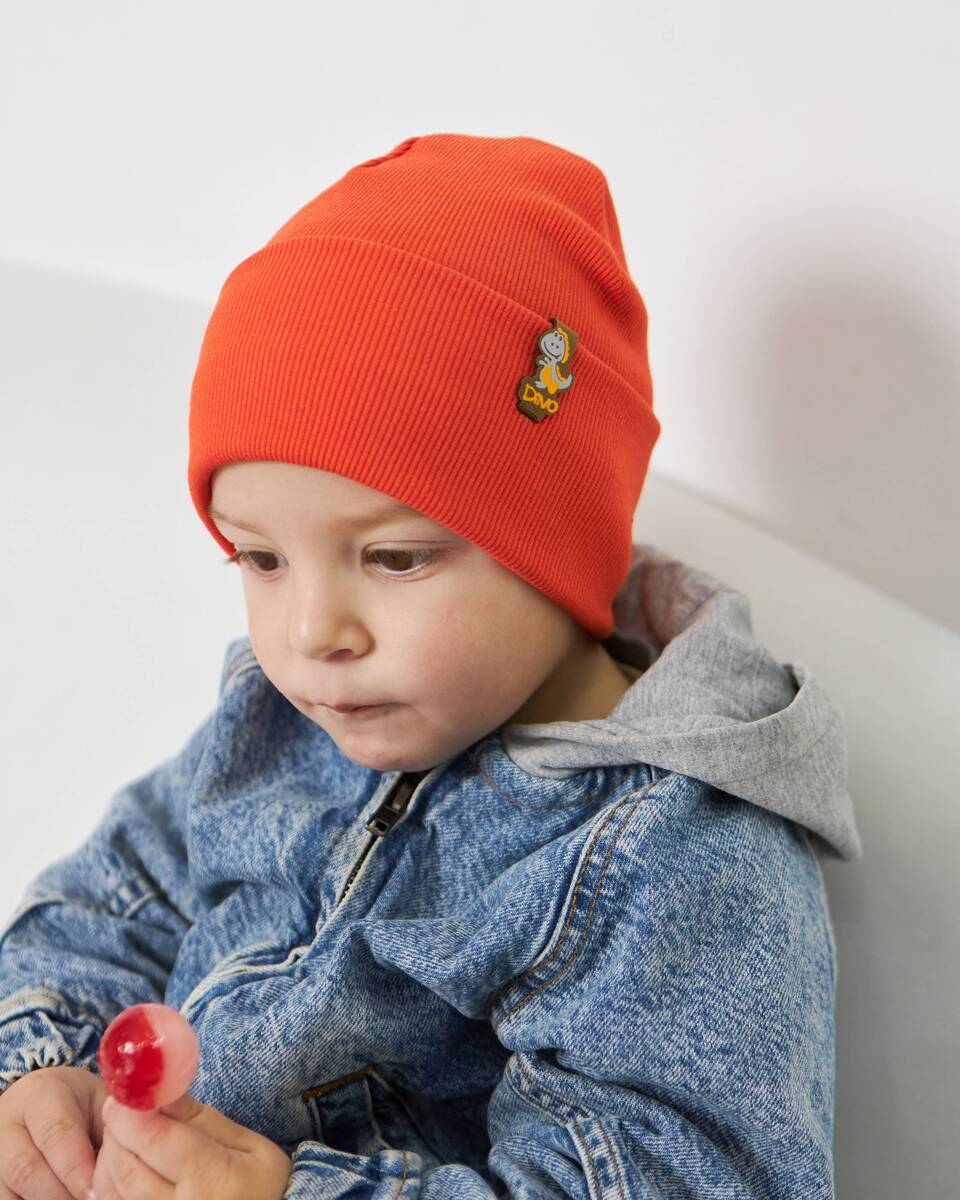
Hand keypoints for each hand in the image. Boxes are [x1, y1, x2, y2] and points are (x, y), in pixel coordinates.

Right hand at [0, 1063, 106, 1199]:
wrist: (41, 1100)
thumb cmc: (79, 1104)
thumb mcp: (97, 1102)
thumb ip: (110, 1129)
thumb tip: (123, 1163)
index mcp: (41, 1094)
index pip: (56, 1135)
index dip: (76, 1169)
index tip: (96, 1193)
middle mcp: (8, 1122)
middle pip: (27, 1169)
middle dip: (60, 1194)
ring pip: (10, 1191)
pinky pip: (5, 1199)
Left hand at [93, 1090, 291, 1199]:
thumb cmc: (261, 1185)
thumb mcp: (246, 1143)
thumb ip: (199, 1117)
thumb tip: (160, 1086)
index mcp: (211, 1180)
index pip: (155, 1139)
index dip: (131, 1110)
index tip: (125, 1090)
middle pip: (124, 1165)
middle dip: (117, 1129)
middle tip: (124, 1107)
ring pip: (110, 1188)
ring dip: (111, 1154)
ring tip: (129, 1136)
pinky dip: (110, 1182)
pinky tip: (128, 1165)